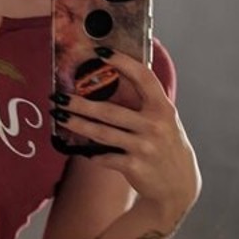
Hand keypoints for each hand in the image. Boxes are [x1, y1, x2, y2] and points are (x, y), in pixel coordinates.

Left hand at [50, 50, 201, 223]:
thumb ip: (145, 105)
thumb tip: (111, 83)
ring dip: (77, 125)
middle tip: (59, 97)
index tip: (101, 52)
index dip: (123, 62)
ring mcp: (145, 147)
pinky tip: (82, 150)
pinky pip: (105, 157)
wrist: (178, 186)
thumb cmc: (166, 147)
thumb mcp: (165, 122)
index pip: (143, 77)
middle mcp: (155, 125)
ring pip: (102, 133)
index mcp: (163, 108)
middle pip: (110, 110)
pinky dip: (92, 154)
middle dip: (80, 103)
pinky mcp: (135, 166)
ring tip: (59, 117)